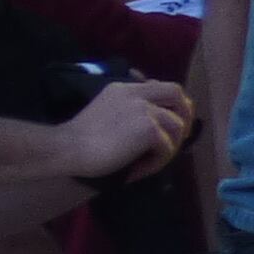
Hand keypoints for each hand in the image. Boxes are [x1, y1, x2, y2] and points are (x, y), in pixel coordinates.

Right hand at [61, 79, 196, 181]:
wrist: (68, 148)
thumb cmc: (79, 137)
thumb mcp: (104, 109)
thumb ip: (125, 107)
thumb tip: (150, 121)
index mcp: (124, 89)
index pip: (161, 86)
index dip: (172, 102)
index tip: (169, 120)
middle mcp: (137, 95)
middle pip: (177, 94)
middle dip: (185, 115)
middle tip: (180, 136)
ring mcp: (144, 110)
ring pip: (177, 126)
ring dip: (170, 146)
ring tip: (152, 160)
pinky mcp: (149, 130)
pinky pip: (167, 147)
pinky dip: (157, 162)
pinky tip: (141, 168)